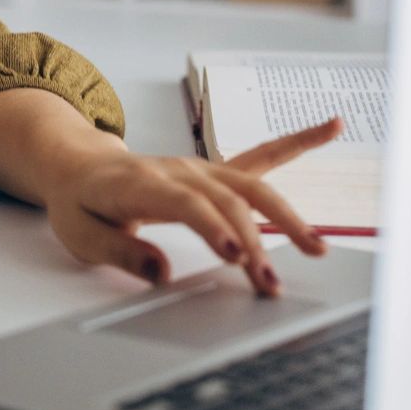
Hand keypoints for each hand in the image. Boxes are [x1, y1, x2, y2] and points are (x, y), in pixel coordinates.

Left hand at [42, 119, 343, 295]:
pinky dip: (298, 142)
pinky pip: (261, 157)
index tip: (236, 256)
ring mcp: (199, 167)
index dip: (212, 226)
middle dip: (253, 242)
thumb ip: (120, 253)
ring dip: (285, 218)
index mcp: (140, 183)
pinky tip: (331, 127)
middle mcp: (178, 170)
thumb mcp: (81, 234)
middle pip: (226, 201)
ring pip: (251, 187)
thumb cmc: (81, 202)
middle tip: (269, 281)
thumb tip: (162, 273)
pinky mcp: (214, 171)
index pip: (185, 203)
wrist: (78, 165)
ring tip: (317, 248)